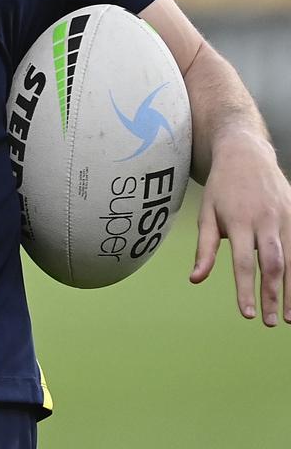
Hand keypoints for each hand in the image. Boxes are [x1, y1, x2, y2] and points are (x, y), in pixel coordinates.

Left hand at [190, 129, 290, 325]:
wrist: (245, 153)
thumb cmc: (221, 187)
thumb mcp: (206, 213)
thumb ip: (204, 248)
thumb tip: (195, 279)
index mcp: (238, 220)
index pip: (243, 262)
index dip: (246, 290)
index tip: (248, 314)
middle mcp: (264, 219)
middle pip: (272, 264)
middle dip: (273, 295)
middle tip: (270, 322)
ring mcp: (284, 216)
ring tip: (289, 317)